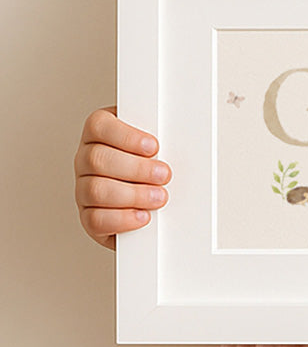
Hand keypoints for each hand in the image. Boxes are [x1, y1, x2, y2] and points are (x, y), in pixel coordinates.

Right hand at [74, 106, 171, 249]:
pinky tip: (143, 216)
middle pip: (98, 159)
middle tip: (164, 175)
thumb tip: (186, 131)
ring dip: (133, 194)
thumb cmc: (153, 158)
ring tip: (160, 197)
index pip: (99, 126)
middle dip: (136, 168)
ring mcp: (83, 188)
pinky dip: (121, 219)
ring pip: (95, 190)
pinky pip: (95, 219)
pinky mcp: (87, 217)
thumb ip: (160, 132)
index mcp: (99, 134)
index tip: (154, 146)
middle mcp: (85, 159)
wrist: (149, 191)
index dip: (126, 136)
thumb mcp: (155, 140)